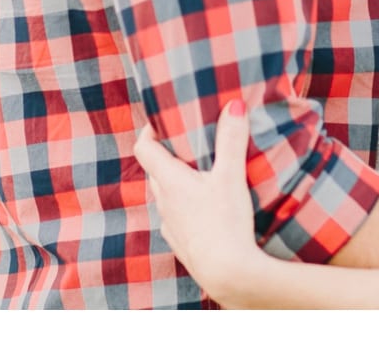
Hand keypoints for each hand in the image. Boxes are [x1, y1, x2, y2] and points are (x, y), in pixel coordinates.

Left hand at [132, 100, 268, 304]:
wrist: (228, 274)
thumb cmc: (226, 222)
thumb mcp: (231, 176)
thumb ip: (232, 139)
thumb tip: (234, 104)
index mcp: (169, 180)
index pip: (143, 147)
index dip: (148, 131)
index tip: (163, 121)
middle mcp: (163, 201)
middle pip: (154, 170)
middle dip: (167, 155)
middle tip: (188, 144)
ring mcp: (170, 225)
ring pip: (165, 195)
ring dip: (176, 183)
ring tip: (199, 176)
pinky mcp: (180, 243)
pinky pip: (175, 218)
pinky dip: (184, 209)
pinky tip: (204, 211)